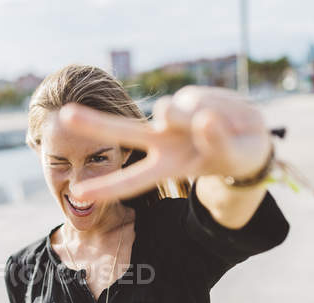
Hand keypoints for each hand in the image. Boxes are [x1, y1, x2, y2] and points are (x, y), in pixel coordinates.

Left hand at [57, 85, 272, 200]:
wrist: (250, 137)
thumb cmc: (236, 156)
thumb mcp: (231, 157)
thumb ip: (218, 141)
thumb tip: (203, 118)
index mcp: (167, 166)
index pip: (133, 180)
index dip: (107, 187)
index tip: (78, 193)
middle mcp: (161, 140)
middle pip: (123, 131)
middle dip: (95, 124)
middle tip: (63, 115)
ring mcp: (171, 118)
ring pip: (176, 112)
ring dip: (204, 118)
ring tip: (226, 128)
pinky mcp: (185, 97)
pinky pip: (199, 100)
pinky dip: (218, 107)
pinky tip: (226, 114)